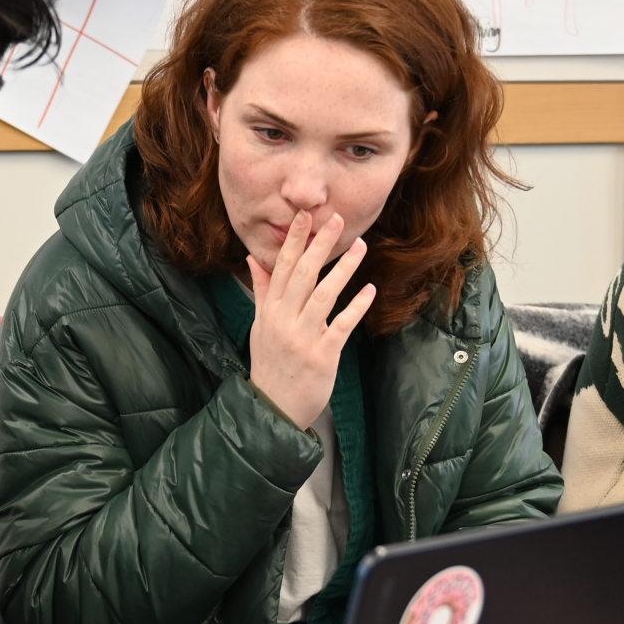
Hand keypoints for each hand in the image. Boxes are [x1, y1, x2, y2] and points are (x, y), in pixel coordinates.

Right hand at [245, 209, 373, 430]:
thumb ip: (261, 291)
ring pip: (323, 295)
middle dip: (320, 244)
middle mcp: (284, 320)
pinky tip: (369, 289)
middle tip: (337, 219)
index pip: (280, 267)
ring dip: (343, 269)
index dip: (294, 240)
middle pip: (302, 274)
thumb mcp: (260, 325)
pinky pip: (342, 326)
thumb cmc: (269, 364)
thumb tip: (253, 258)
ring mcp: (303, 338)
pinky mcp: (323, 355)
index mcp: (269, 311)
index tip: (304, 216)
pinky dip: (356, 307)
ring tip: (360, 246)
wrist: (273, 407)